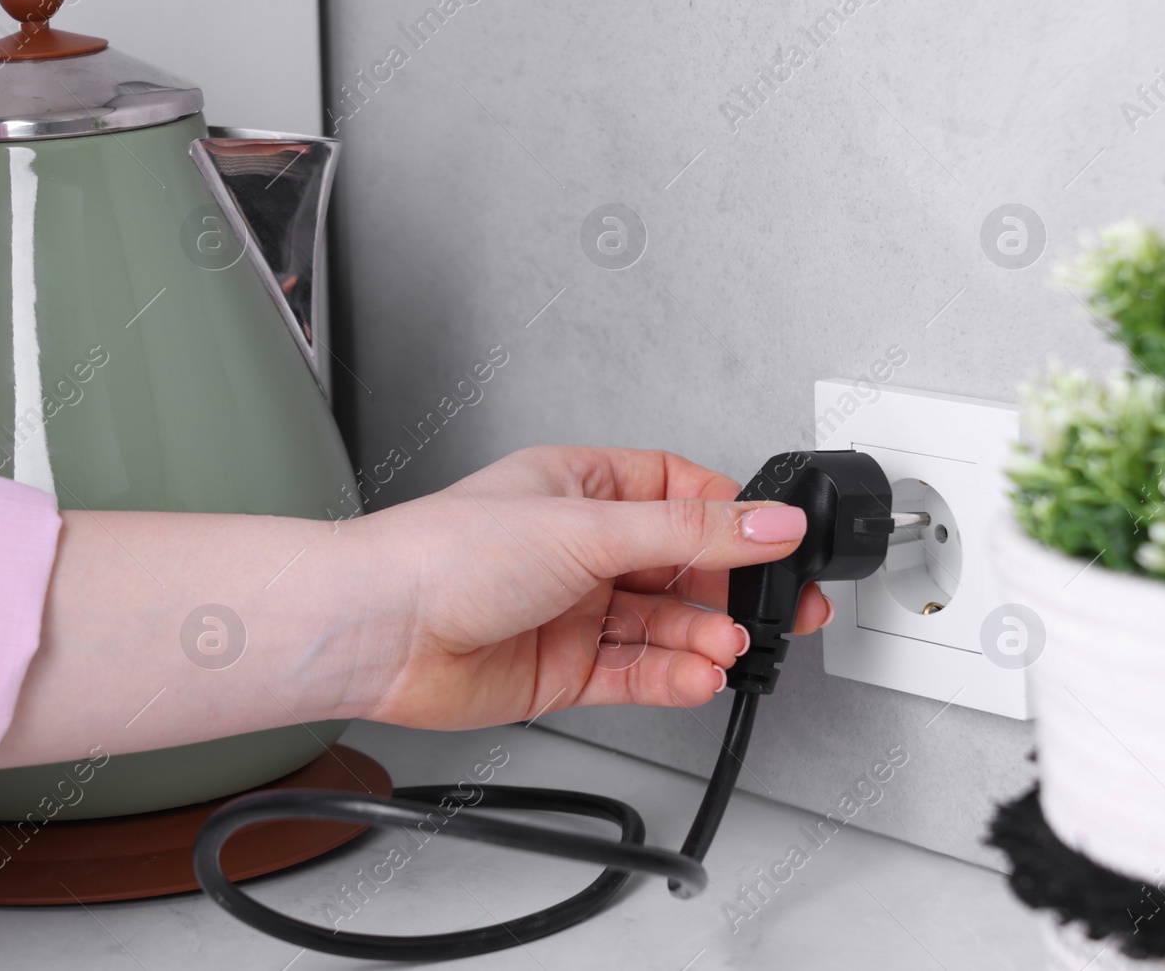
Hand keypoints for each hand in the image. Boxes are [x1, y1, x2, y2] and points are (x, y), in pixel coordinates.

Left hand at [0, 444, 831, 769]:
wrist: (380, 631)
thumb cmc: (446, 554)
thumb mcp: (588, 528)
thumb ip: (690, 533)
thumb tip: (771, 521)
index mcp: (579, 486)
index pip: (678, 493)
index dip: (730, 518)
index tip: (777, 542)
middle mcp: (577, 547)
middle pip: (678, 567)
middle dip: (729, 591)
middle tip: (783, 611)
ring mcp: (571, 610)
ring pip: (661, 626)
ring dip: (700, 640)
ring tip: (728, 649)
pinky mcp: (562, 670)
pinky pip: (634, 674)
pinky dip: (670, 678)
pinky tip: (697, 677)